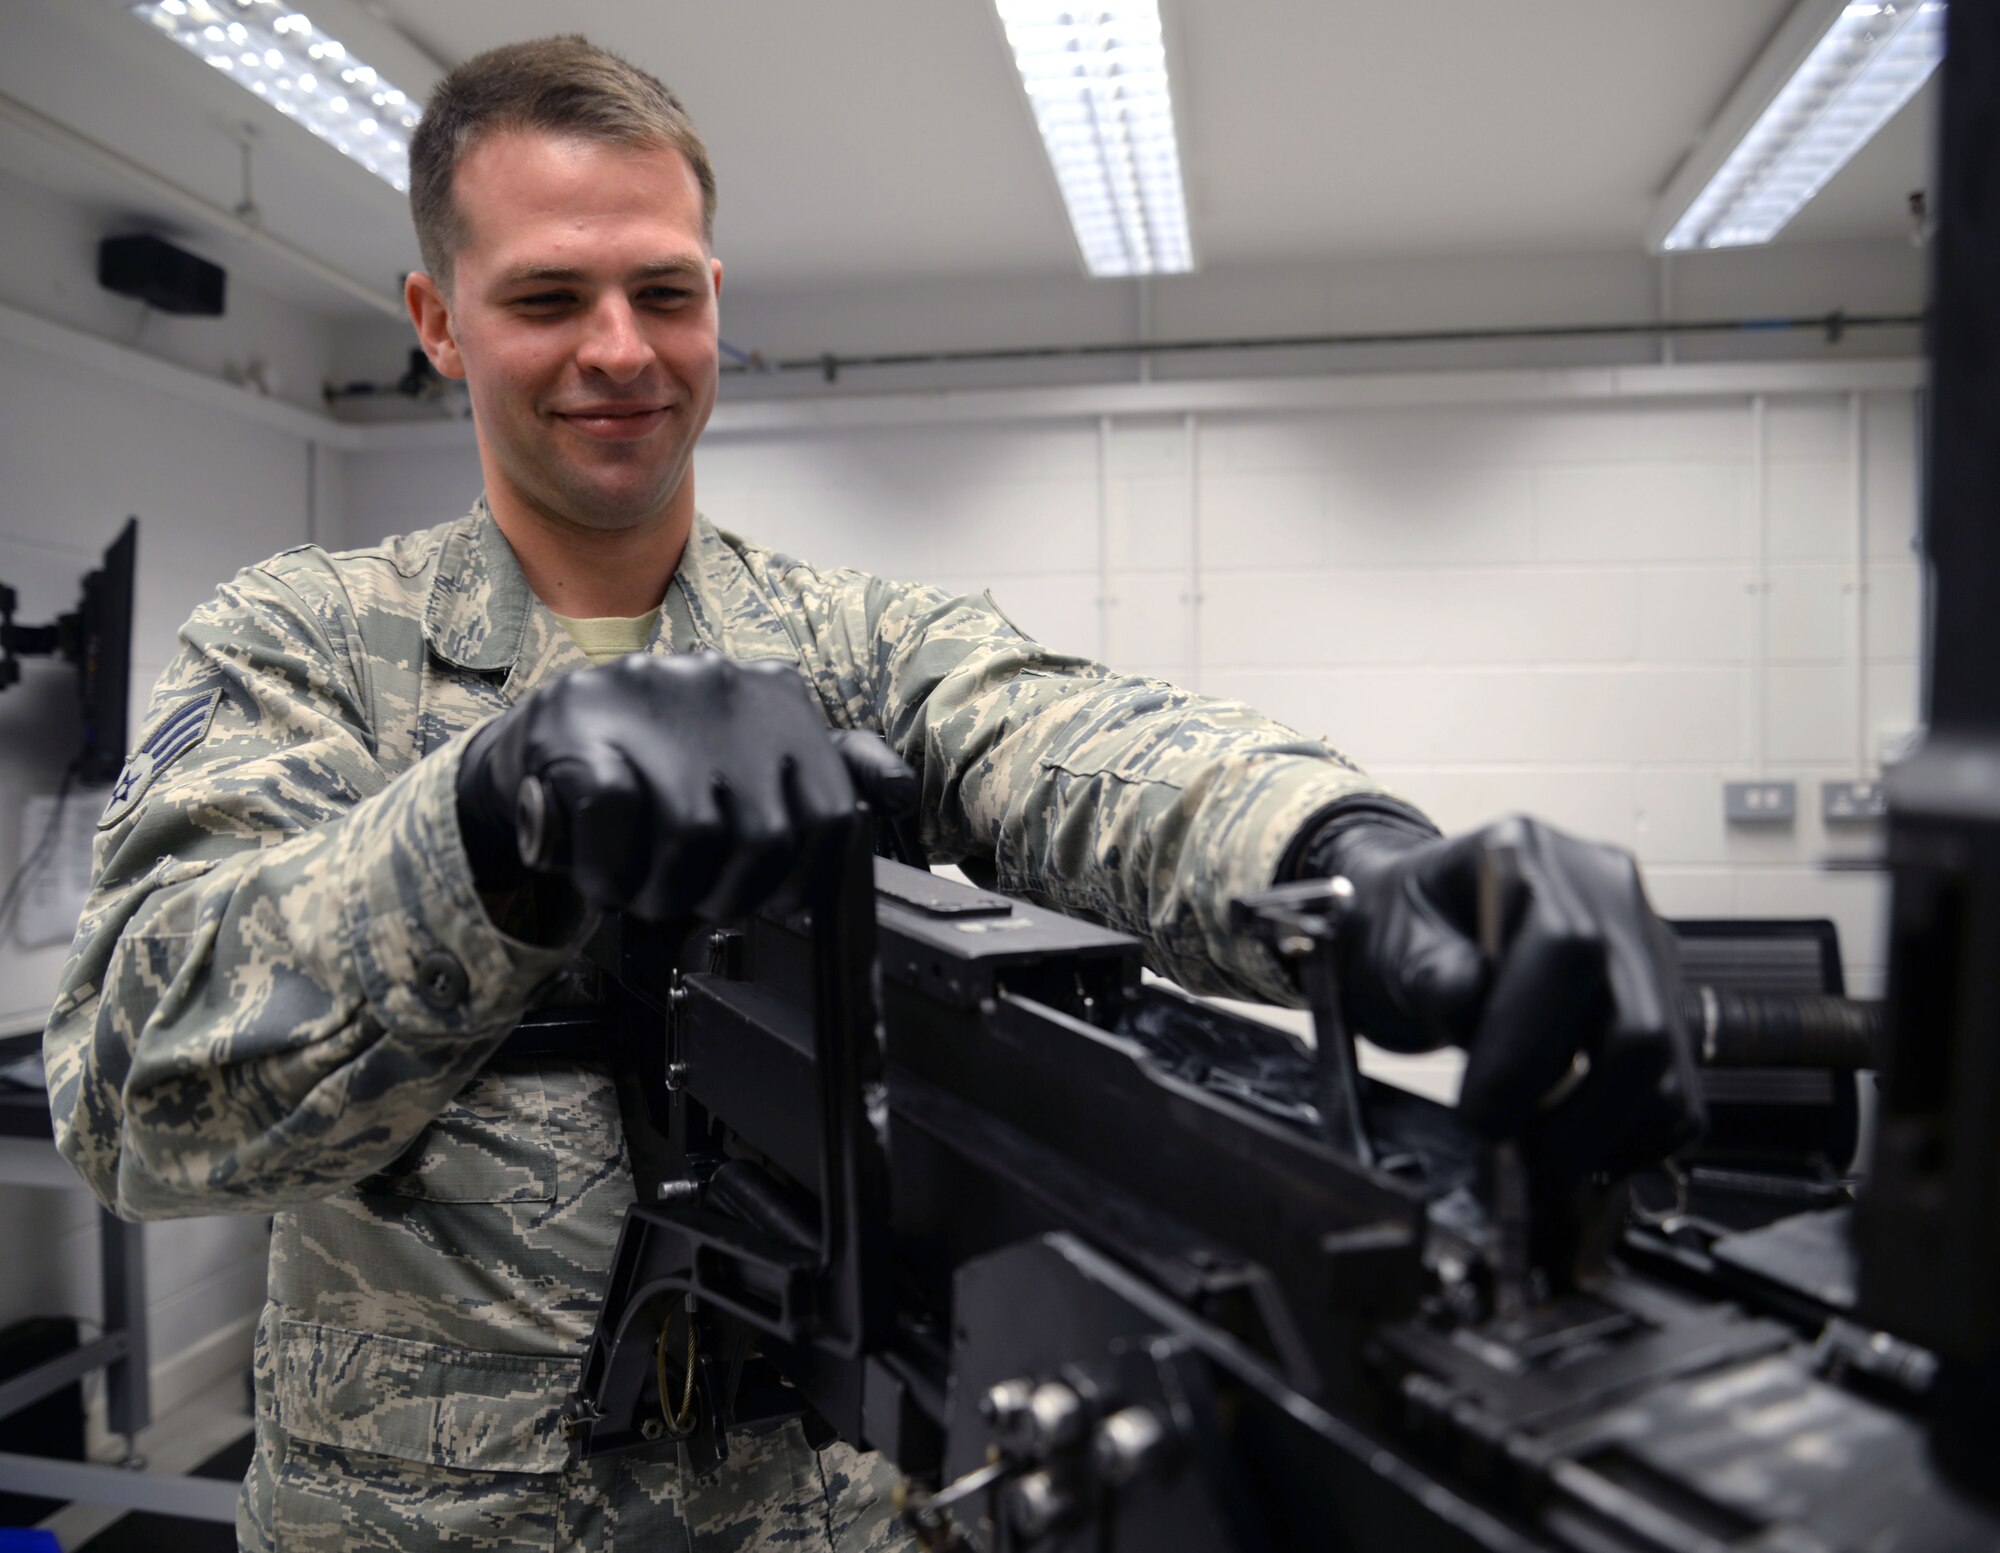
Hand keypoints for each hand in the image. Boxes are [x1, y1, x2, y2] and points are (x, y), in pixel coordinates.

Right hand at [455, 654, 913, 921]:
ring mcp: (648, 696)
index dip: (804, 880)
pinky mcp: (581, 721)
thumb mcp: (752, 761)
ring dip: (663, 892)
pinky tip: (603, 874)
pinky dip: (608, 870)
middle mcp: (721, 684)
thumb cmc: (659, 766)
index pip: (831, 811)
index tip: (772, 900)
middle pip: (764, 836)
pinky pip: (617, 819)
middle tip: (693, 902)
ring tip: (644, 890)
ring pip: (691, 833)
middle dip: (728, 895)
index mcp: (776, 696)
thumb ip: (830, 772)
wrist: (543, 746)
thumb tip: (899, 793)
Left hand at [1313, 815, 1700, 1176]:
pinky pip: (1677, 1090)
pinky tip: (1574, 1151)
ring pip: (1666, 1067)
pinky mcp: (1660, 1002)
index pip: (1568, 950)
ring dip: (1602, 1135)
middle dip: (1574, 1115)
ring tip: (1535, 1162)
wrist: (1419, 924)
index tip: (1481, 1115)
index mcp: (1532, 856)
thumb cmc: (1400, 925)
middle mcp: (1608, 895)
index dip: (1529, 1046)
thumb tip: (1468, 1002)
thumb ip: (1425, 968)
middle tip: (1512, 1161)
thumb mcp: (1386, 935)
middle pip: (1637, 1023)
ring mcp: (1644, 949)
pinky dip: (1631, 1138)